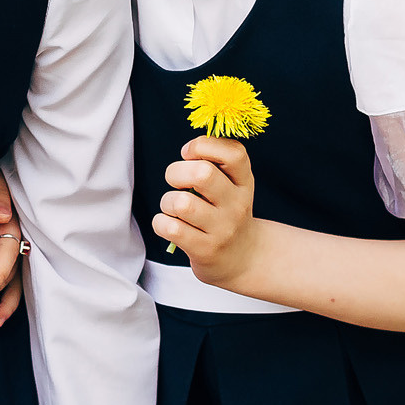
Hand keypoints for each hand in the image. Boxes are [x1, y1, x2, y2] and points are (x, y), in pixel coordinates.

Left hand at [151, 137, 261, 292]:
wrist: (243, 259)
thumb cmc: (226, 215)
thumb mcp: (233, 187)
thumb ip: (215, 165)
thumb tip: (188, 151)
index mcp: (244, 182)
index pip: (234, 153)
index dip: (203, 145)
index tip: (188, 153)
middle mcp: (237, 204)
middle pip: (202, 174)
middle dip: (176, 172)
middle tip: (176, 182)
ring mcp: (222, 229)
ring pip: (181, 203)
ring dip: (167, 202)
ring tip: (173, 208)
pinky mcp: (205, 250)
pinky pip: (171, 228)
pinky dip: (160, 223)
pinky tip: (169, 225)